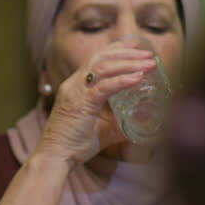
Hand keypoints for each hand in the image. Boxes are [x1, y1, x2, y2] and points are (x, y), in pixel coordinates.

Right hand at [35, 39, 155, 168]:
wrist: (56, 157)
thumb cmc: (74, 145)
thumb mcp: (101, 130)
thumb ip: (118, 124)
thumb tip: (139, 125)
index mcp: (76, 87)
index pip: (95, 59)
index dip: (115, 49)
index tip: (136, 47)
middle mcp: (74, 84)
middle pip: (101, 58)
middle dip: (127, 52)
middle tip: (148, 53)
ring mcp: (76, 92)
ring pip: (104, 67)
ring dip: (129, 63)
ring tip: (149, 63)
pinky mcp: (81, 103)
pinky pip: (105, 87)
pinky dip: (123, 80)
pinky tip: (139, 78)